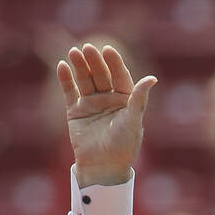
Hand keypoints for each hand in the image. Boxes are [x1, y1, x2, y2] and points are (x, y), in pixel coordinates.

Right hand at [56, 44, 156, 185]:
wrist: (103, 166)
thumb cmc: (123, 146)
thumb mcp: (133, 121)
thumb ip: (139, 99)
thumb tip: (152, 78)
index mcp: (126, 101)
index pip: (120, 77)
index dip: (115, 63)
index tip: (108, 50)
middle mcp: (109, 100)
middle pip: (101, 75)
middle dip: (95, 62)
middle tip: (88, 48)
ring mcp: (91, 104)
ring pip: (85, 80)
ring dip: (80, 66)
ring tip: (75, 52)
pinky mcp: (75, 111)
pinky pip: (69, 92)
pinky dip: (65, 79)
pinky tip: (62, 66)